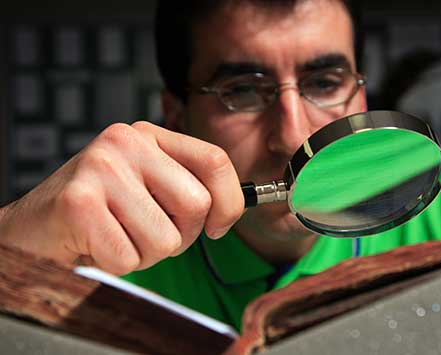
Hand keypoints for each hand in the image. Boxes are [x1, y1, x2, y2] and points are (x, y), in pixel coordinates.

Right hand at [0, 121, 243, 274]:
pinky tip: (96, 245)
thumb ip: (187, 187)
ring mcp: (101, 168)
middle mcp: (127, 141)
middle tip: (148, 233)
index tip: (218, 227)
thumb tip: (233, 210)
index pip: (215, 161)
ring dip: (146, 253)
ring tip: (117, 236)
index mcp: (149, 135)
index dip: (229, 203)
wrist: (33, 228)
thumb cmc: (100, 213)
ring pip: (166, 239)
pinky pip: (130, 257)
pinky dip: (118, 264)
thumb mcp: (148, 186)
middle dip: (181, 236)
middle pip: (197, 204)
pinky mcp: (80, 202)